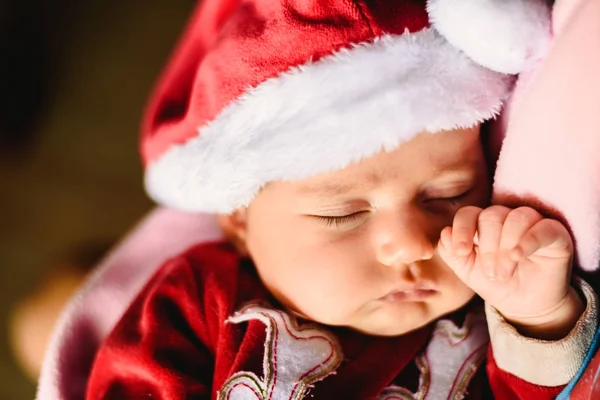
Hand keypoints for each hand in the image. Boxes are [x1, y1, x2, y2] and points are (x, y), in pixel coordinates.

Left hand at [438, 206, 582, 338]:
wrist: (524, 306)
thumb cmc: (495, 283)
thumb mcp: (467, 271)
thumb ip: (452, 252)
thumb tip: (444, 233)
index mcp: (483, 224)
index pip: (468, 214)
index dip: (462, 230)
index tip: (462, 252)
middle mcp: (506, 218)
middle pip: (491, 216)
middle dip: (487, 247)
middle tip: (491, 273)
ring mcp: (532, 223)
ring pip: (516, 218)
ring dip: (506, 248)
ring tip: (503, 273)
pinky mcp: (555, 233)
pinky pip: (543, 227)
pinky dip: (528, 241)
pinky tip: (517, 256)